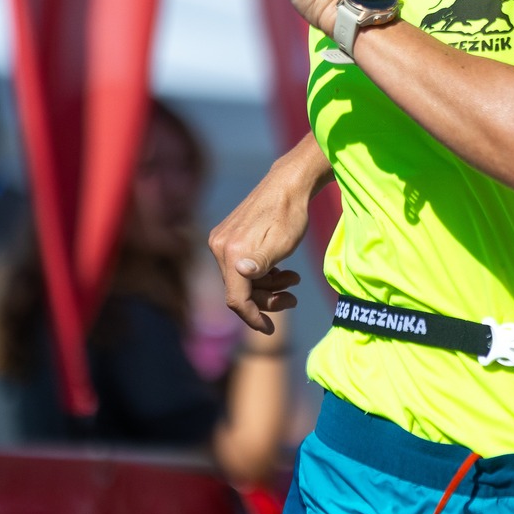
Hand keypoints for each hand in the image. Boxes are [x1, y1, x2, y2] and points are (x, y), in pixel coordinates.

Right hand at [207, 160, 313, 334]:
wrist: (289, 184)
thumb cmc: (290, 215)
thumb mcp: (281, 244)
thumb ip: (260, 263)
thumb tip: (242, 273)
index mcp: (231, 252)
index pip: (236, 299)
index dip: (253, 317)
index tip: (270, 328)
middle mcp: (219, 247)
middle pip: (240, 291)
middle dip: (268, 298)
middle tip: (294, 296)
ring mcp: (221, 241)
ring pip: (242, 279)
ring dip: (268, 286)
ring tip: (294, 279)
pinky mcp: (228, 236)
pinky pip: (242, 266)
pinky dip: (262, 273)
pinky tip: (280, 268)